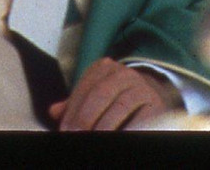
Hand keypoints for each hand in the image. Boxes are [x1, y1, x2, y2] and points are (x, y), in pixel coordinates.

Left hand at [47, 58, 182, 130]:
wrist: (155, 95)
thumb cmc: (117, 97)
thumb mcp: (97, 93)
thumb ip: (76, 103)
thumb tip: (53, 112)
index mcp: (103, 68)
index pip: (84, 88)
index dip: (73, 111)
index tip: (64, 130)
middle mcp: (122, 73)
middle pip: (99, 94)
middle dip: (85, 118)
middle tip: (75, 136)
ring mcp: (140, 87)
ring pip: (119, 106)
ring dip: (104, 126)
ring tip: (94, 140)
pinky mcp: (156, 104)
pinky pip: (140, 119)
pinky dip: (127, 130)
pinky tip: (118, 138)